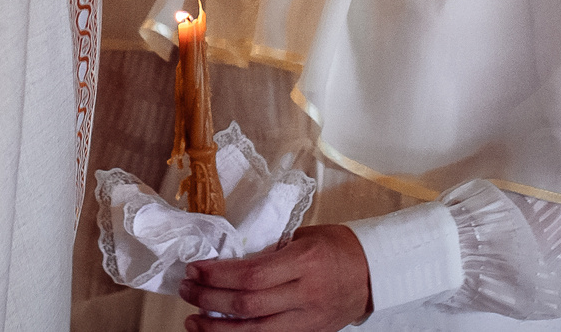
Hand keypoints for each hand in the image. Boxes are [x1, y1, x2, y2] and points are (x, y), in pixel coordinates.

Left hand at [181, 223, 370, 330]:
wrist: (373, 274)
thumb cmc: (339, 248)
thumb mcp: (304, 237)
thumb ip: (271, 250)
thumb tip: (232, 260)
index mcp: (305, 262)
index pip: (251, 274)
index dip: (218, 275)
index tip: (196, 269)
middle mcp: (305, 294)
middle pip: (247, 305)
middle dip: (209, 299)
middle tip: (186, 289)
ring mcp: (307, 320)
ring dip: (217, 329)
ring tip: (192, 320)